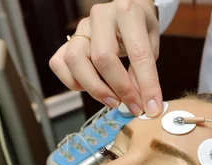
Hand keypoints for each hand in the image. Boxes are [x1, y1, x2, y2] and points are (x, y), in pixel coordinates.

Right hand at [49, 0, 162, 116]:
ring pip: (75, 60)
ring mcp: (81, 27)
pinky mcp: (68, 39)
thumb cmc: (140, 28)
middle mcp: (101, 16)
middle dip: (119, 89)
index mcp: (128, 13)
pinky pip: (60, 64)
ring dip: (94, 88)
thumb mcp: (152, 45)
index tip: (152, 107)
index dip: (147, 85)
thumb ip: (144, 70)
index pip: (138, 54)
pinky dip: (73, 82)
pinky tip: (91, 88)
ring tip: (113, 100)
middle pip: (102, 58)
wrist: (127, 10)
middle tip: (133, 106)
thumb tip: (139, 100)